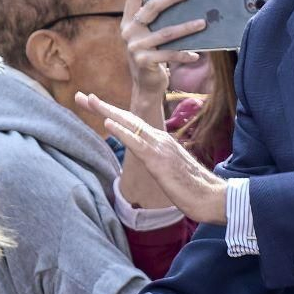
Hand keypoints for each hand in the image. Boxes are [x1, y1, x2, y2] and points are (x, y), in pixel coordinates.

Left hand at [73, 91, 226, 223]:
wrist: (212, 197)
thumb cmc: (193, 188)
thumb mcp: (170, 171)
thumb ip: (158, 162)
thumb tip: (149, 162)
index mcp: (161, 141)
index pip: (132, 123)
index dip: (112, 113)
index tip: (94, 105)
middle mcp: (160, 139)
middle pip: (127, 118)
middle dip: (103, 107)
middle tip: (82, 96)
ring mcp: (160, 148)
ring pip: (130, 124)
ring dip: (107, 111)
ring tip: (90, 100)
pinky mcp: (159, 161)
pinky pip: (136, 144)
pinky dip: (121, 132)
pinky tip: (108, 123)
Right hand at [121, 0, 203, 98]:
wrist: (145, 86)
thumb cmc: (153, 56)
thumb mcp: (149, 37)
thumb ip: (157, 22)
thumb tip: (186, 5)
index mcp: (128, 21)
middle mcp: (128, 32)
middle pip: (151, 8)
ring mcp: (135, 47)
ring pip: (166, 32)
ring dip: (187, 27)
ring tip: (203, 23)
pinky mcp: (144, 61)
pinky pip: (170, 55)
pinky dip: (185, 54)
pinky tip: (196, 55)